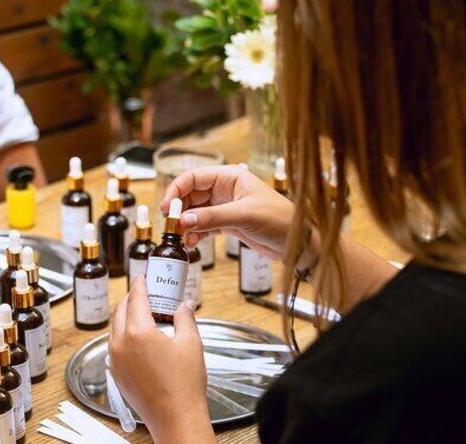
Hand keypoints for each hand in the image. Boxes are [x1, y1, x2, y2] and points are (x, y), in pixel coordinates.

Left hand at [108, 277, 208, 436]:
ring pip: (115, 330)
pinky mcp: (116, 374)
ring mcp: (115, 361)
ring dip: (126, 318)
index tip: (143, 278)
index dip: (140, 285)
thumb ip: (184, 318)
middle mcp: (121, 344)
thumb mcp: (191, 343)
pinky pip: (115, 347)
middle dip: (131, 299)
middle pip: (120, 312)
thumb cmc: (184, 384)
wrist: (175, 418)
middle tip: (145, 294)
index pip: (136, 299)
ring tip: (144, 315)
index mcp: (138, 332)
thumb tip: (184, 305)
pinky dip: (124, 337)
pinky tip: (139, 339)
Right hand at [163, 165, 293, 258]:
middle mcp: (225, 189)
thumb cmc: (280, 220)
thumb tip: (184, 220)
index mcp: (229, 177)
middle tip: (171, 227)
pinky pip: (204, 226)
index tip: (167, 209)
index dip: (176, 191)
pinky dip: (195, 234)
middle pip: (190, 195)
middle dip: (179, 211)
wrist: (298, 242)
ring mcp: (225, 207)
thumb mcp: (244, 216)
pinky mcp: (228, 224)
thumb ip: (212, 217)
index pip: (192, 177)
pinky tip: (191, 244)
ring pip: (195, 212)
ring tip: (181, 239)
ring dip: (186, 225)